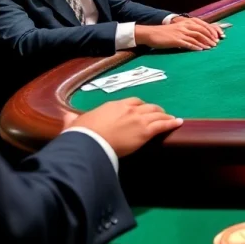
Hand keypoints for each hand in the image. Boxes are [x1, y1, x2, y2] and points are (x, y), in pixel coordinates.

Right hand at [62, 97, 182, 156]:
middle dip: (154, 109)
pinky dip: (172, 123)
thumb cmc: (81, 134)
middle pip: (147, 106)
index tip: (141, 109)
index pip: (131, 102)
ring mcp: (138, 119)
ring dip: (165, 115)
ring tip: (171, 118)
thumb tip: (66, 116)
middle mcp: (128, 109)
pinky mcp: (145, 131)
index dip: (139, 105)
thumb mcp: (74, 123)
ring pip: (157, 114)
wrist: (90, 141)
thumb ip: (71, 119)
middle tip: (160, 112)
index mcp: (113, 106)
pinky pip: (163, 124)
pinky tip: (178, 123)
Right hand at [137, 18, 222, 50]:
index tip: (217, 36)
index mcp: (185, 22)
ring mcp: (180, 33)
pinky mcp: (176, 40)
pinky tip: (201, 50)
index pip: (202, 25)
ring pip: (197, 37)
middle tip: (216, 43)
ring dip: (205, 42)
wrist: (151, 34)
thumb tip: (198, 37)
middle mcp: (184, 26)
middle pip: (201, 31)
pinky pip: (188, 43)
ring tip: (211, 47)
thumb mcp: (178, 29)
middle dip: (210, 37)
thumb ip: (188, 31)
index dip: (211, 31)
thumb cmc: (165, 33)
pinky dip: (196, 47)